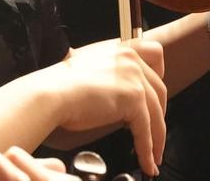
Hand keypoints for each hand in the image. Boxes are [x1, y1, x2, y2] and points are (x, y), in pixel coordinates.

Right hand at [31, 38, 166, 176]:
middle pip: (159, 88)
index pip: (154, 54)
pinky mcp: (134, 98)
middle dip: (159, 114)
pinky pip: (147, 129)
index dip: (159, 75)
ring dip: (157, 138)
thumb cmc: (59, 86)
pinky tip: (146, 160)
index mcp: (120, 49)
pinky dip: (148, 148)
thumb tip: (122, 100)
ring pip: (156, 112)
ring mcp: (134, 77)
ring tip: (153, 155)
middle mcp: (130, 59)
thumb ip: (111, 76)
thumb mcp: (89, 70)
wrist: (50, 94)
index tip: (156, 93)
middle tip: (155, 131)